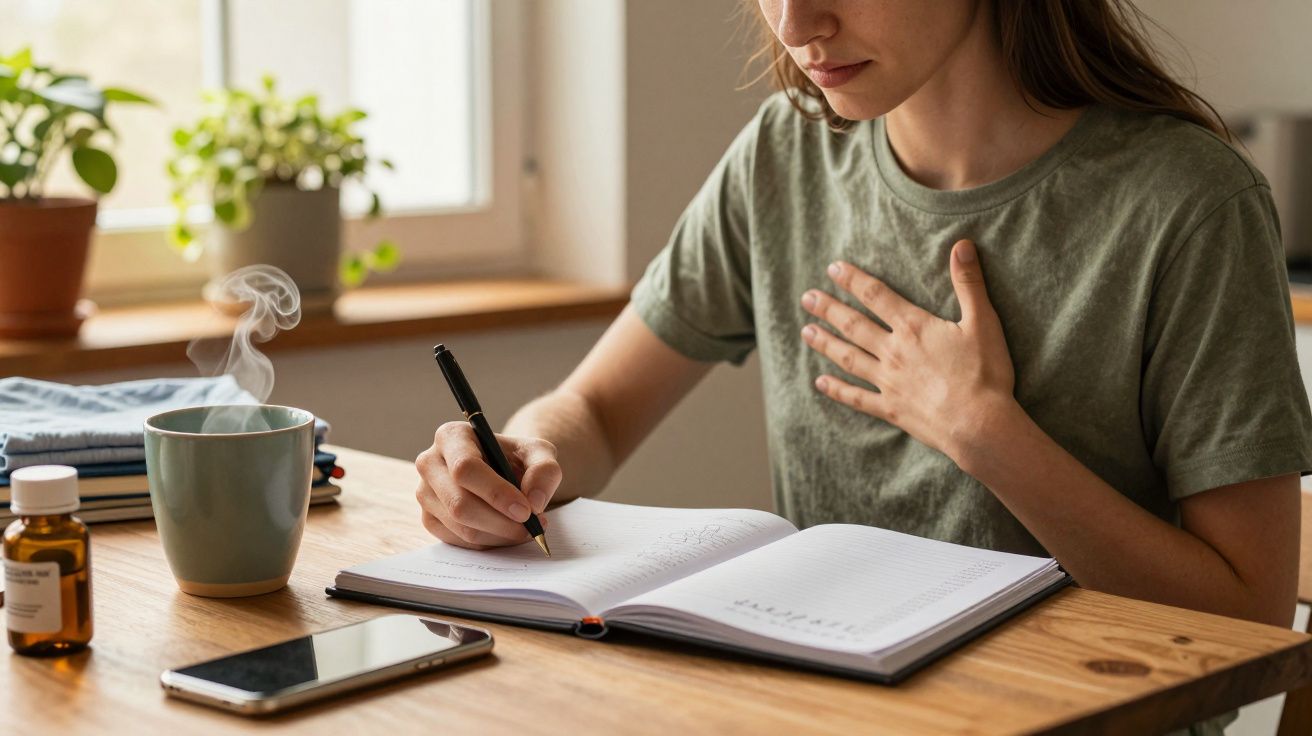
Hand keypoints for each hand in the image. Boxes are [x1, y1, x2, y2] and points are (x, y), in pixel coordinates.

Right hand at [415, 422, 561, 548]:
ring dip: (499, 535)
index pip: (465, 468)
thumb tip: (534, 501)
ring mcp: (425, 493)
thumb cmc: (517, 458)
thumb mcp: (539, 453)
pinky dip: (489, 543)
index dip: (496, 493)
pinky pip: (458, 541)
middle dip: (500, 522)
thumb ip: (544, 470)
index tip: (525, 510)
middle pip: (459, 503)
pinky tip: (507, 532)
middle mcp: (430, 463)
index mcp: (452, 436)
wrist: (503, 470)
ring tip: (526, 528)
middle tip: (532, 526)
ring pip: (460, 526)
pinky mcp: (429, 518)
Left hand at [799, 239, 1016, 461]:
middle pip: (854, 325)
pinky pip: (856, 398)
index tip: (832, 268)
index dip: (853, 280)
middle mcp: (893, 352)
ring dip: (826, 343)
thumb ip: (969, 283)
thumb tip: (962, 245)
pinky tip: (820, 383)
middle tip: (807, 297)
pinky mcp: (890, 409)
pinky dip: (837, 390)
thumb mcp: (983, 321)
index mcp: (913, 327)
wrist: (978, 424)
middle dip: (829, 309)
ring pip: (848, 358)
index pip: (876, 296)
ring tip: (806, 332)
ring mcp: (888, 382)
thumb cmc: (985, 373)